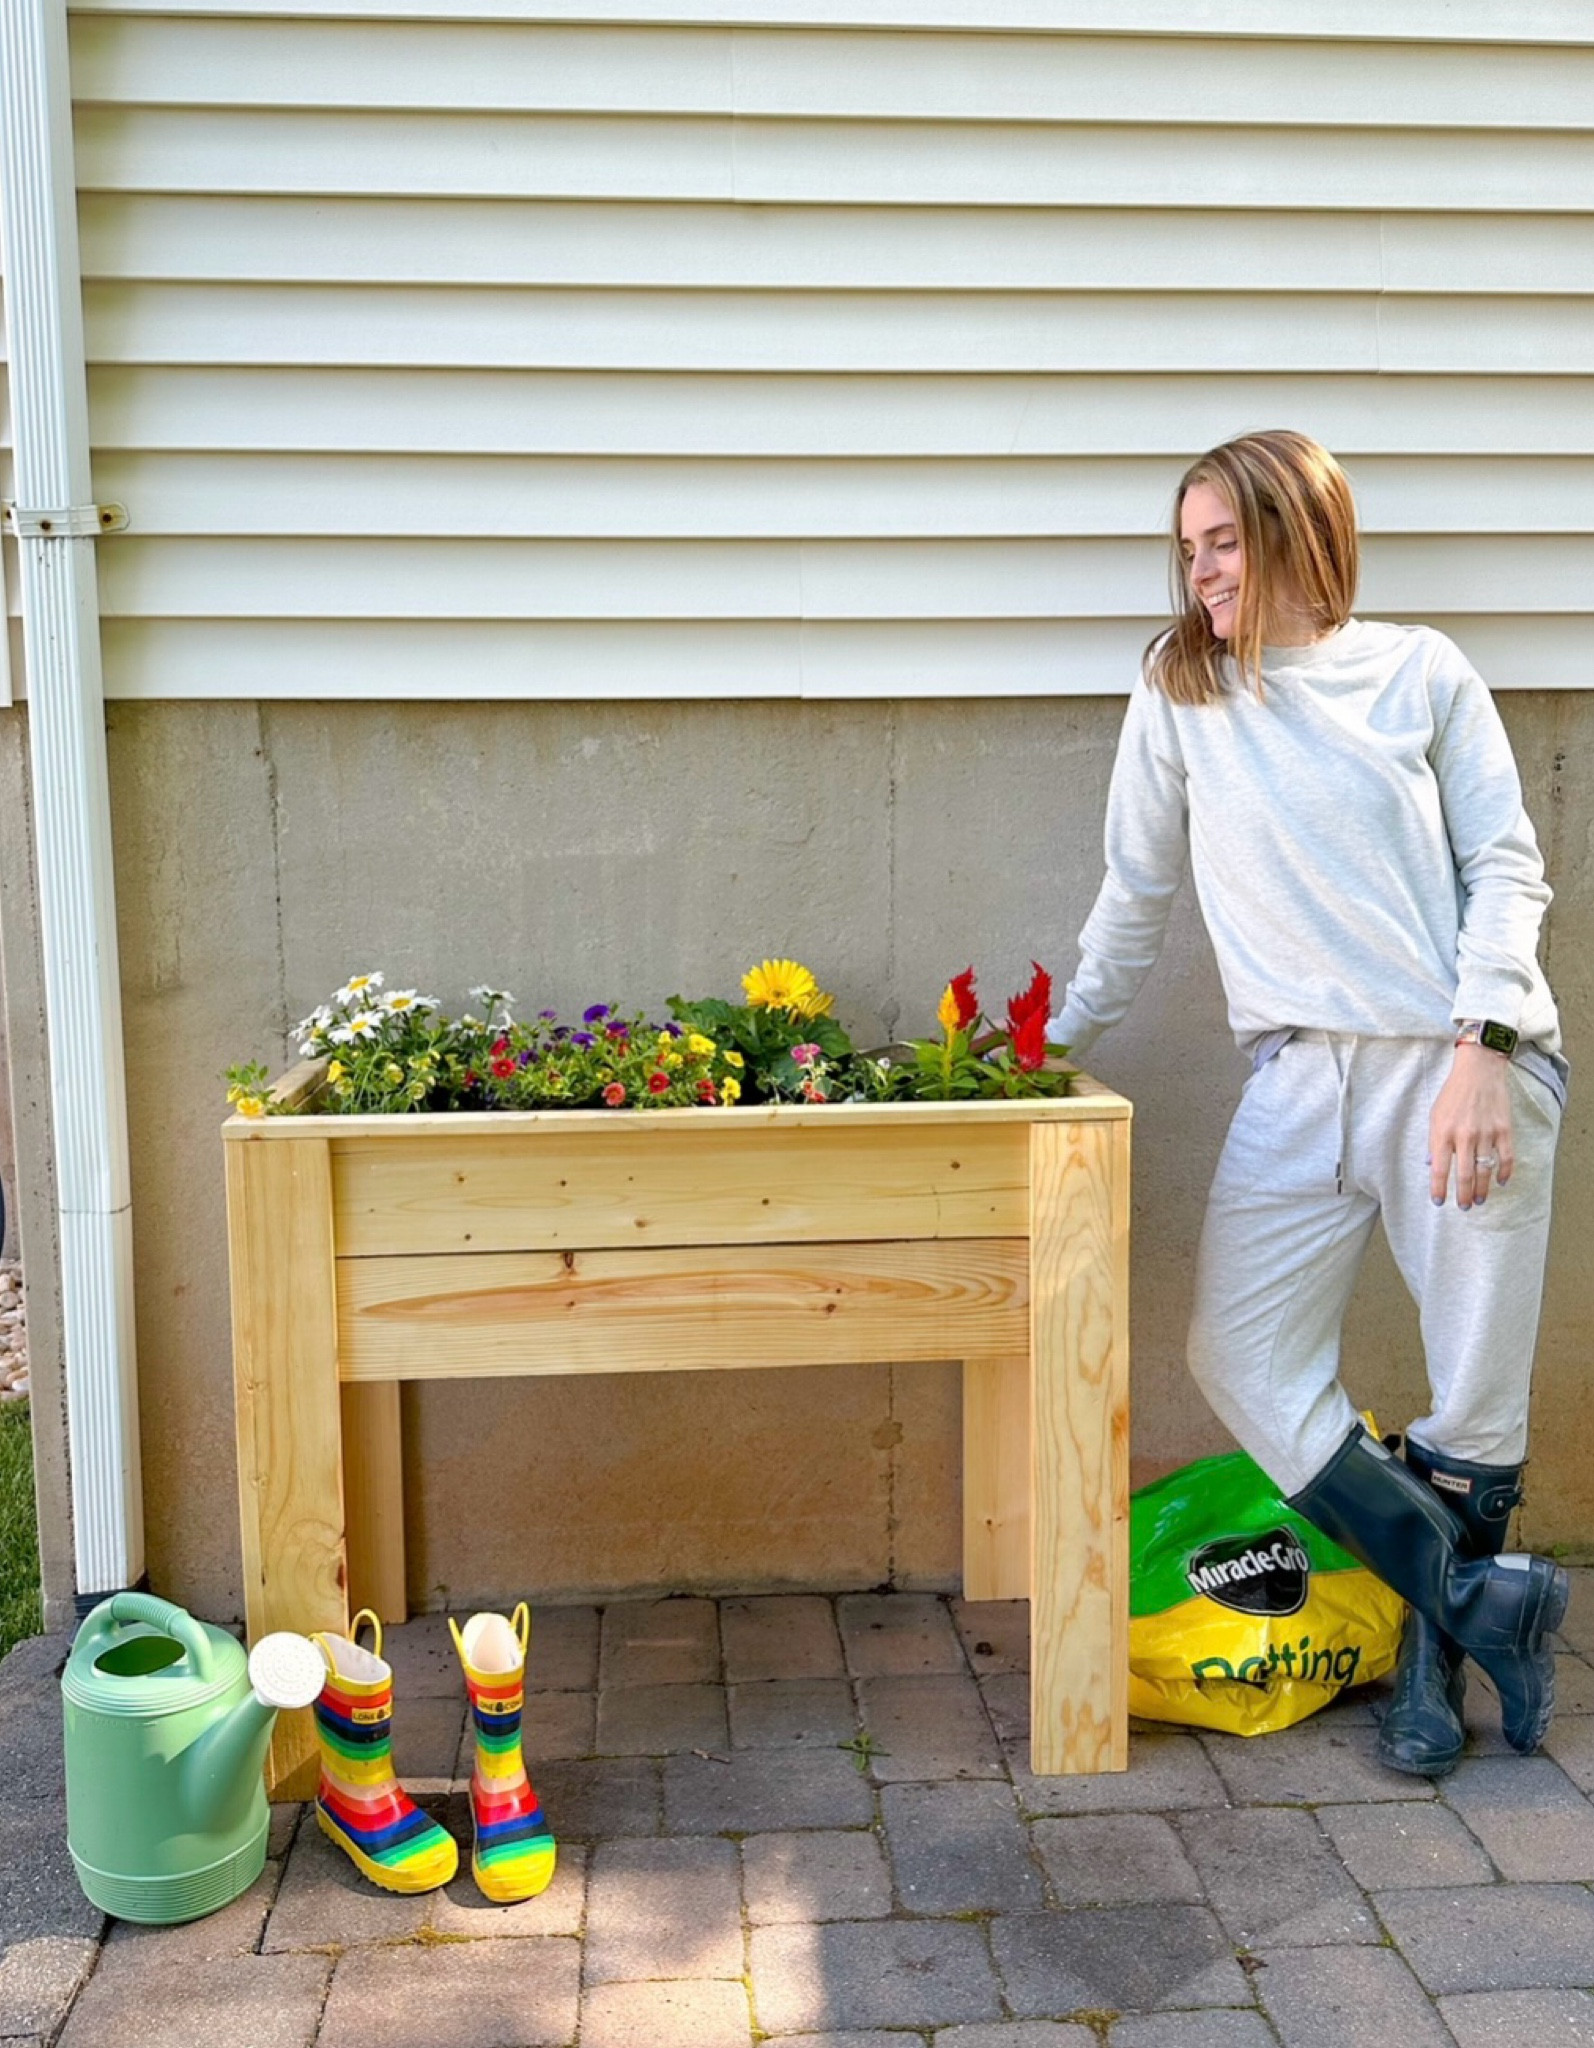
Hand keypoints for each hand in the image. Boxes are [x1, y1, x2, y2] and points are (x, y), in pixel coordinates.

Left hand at [1428, 1043, 1513, 1208]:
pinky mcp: (1504, 1130)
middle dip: (1463, 1196)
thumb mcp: (1434, 1115)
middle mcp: (1464, 1136)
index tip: (1439, 1202)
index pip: (1439, 1170)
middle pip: (1464, 1175)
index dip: (1439, 1189)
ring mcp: (1486, 1133)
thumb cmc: (1453, 1093)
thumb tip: (1431, 1165)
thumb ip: (1433, 1141)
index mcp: (1443, 1133)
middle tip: (1464, 1207)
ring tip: (1479, 1200)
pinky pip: (1507, 1158)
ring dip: (1482, 1189)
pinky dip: (1505, 1173)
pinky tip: (1501, 1183)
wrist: (1479, 1070)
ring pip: (1484, 1171)